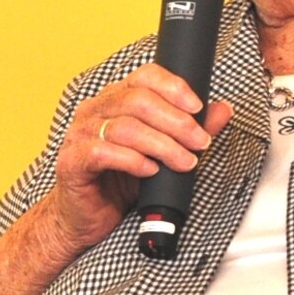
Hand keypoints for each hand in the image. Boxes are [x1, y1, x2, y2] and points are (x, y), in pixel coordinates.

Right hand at [43, 63, 233, 251]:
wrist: (88, 218)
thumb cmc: (120, 182)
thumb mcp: (161, 154)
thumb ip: (188, 131)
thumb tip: (221, 111)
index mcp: (114, 100)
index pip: (144, 77)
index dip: (173, 88)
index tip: (198, 108)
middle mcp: (94, 111)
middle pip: (138, 100)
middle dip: (176, 122)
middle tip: (200, 142)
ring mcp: (80, 135)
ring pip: (125, 127)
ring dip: (162, 145)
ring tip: (184, 162)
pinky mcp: (72, 161)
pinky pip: (103, 152)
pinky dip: (132, 160)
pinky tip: (150, 171)